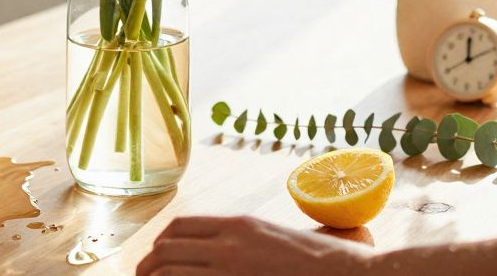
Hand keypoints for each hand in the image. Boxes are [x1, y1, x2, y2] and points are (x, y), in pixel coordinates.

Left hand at [137, 215, 370, 275]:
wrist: (348, 274)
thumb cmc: (317, 259)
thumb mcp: (274, 236)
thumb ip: (243, 239)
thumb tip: (216, 248)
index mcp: (237, 224)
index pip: (179, 227)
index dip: (160, 243)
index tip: (155, 256)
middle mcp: (228, 244)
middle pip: (167, 251)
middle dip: (148, 266)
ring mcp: (231, 270)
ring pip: (172, 273)